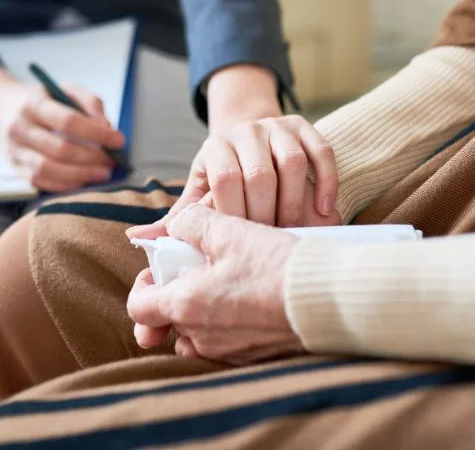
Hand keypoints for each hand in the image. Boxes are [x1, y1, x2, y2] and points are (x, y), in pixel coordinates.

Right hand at [0, 79, 124, 191]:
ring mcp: (15, 150)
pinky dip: (66, 185)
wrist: (3, 106)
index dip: (97, 133)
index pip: (69, 121)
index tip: (118, 140)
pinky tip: (83, 180)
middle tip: (112, 160)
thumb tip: (106, 126)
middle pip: (60, 149)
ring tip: (102, 173)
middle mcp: (20, 128)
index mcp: (34, 104)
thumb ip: (90, 102)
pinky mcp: (15, 167)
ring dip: (81, 175)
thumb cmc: (43, 99)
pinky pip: (41, 182)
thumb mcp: (66, 90)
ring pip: (48, 170)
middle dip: (92, 158)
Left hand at [127, 204, 303, 363]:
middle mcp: (203, 337)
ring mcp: (229, 351)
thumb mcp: (230, 231)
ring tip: (228, 279)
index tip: (163, 267)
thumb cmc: (276, 265)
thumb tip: (176, 225)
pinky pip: (227, 341)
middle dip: (179, 291)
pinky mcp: (254, 356)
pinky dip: (229, 320)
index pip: (139, 307)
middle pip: (171, 317)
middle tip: (202, 266)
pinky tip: (251, 297)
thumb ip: (192, 223)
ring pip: (199, 331)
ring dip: (204, 308)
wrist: (328, 299)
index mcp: (187, 306)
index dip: (144, 284)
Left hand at [128, 113, 339, 241]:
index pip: (225, 180)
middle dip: (266, 214)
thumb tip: (137, 239)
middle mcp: (246, 132)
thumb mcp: (199, 192)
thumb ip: (176, 217)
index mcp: (215, 148)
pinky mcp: (304, 126)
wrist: (249, 136)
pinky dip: (326, 181)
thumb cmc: (223, 176)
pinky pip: (321, 151)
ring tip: (294, 232)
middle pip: (260, 174)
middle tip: (269, 245)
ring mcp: (277, 126)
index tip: (239, 246)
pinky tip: (324, 210)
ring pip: (292, 163)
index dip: (234, 215)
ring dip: (295, 203)